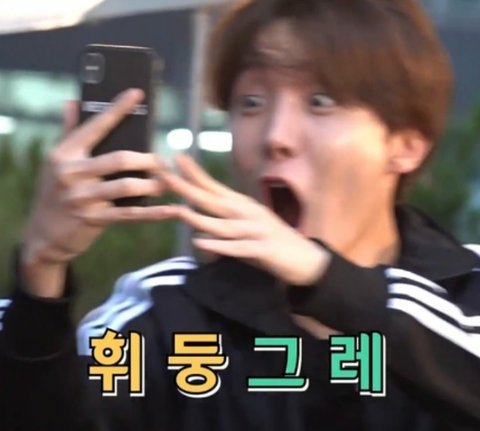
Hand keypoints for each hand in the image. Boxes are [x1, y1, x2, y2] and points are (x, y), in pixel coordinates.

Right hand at [21, 89, 174, 296]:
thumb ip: (69, 131)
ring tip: (170, 183)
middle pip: (120, 159)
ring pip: (128, 187)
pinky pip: (130, 213)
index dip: (118, 109)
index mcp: (64, 153)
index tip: (137, 93)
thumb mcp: (57, 161)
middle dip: (148, 160)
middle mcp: (70, 173)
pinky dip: (154, 212)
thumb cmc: (56, 190)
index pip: (95, 126)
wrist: (43, 233)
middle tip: (164, 162)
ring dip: (154, 184)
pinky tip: (172, 209)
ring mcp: (82, 198)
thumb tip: (72, 102)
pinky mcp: (94, 219)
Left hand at [162, 153, 331, 285]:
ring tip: (178, 211)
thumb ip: (224, 222)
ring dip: (200, 218)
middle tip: (164, 175)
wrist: (307, 259)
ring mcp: (256, 230)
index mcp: (243, 206)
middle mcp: (248, 213)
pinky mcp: (263, 250)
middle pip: (213, 200)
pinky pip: (237, 248)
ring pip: (223, 224)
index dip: (195, 172)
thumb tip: (197, 221)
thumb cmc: (273, 242)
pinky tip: (201, 242)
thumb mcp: (247, 227)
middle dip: (187, 188)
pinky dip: (219, 246)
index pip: (214, 186)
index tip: (175, 156)